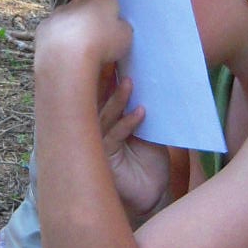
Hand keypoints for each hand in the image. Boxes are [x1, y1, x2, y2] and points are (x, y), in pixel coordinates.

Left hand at [35, 0, 131, 79]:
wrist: (68, 56)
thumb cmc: (102, 44)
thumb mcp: (126, 36)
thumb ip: (122, 28)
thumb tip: (117, 28)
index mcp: (103, 0)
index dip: (110, 13)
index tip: (111, 28)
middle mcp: (79, 1)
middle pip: (87, 7)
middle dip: (90, 20)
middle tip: (96, 40)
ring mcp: (59, 13)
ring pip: (68, 18)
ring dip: (73, 29)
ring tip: (78, 50)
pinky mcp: (43, 27)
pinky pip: (53, 31)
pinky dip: (57, 40)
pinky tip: (62, 53)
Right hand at [99, 69, 171, 219]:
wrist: (151, 196)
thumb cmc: (148, 163)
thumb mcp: (149, 131)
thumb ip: (143, 108)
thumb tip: (152, 80)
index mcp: (105, 119)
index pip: (101, 92)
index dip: (105, 73)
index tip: (114, 52)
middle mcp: (96, 129)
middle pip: (95, 99)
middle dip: (103, 79)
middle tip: (111, 58)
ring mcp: (97, 144)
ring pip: (103, 116)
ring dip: (118, 99)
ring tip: (130, 83)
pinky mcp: (104, 159)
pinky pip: (114, 136)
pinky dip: (128, 123)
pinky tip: (141, 112)